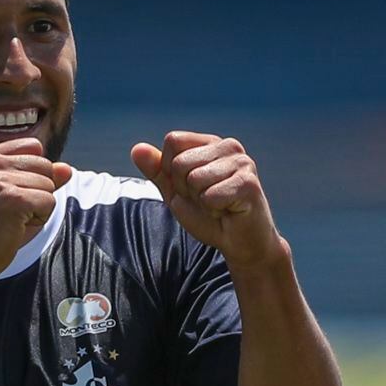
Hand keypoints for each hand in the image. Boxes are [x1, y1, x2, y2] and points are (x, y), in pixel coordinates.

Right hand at [0, 139, 72, 276]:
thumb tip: (67, 169)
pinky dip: (40, 219)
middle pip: (46, 166)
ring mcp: (0, 180)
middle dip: (38, 192)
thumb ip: (39, 177)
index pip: (35, 147)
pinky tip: (15, 227)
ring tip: (10, 220)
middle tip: (10, 212)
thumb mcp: (11, 195)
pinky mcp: (12, 199)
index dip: (34, 174)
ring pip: (50, 186)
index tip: (10, 195)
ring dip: (38, 208)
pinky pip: (50, 202)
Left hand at [131, 131, 282, 267]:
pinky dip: (213, 211)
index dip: (172, 171)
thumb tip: (136, 149)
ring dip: (200, 202)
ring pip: (194, 179)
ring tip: (218, 207)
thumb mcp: (176, 193)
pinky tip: (228, 212)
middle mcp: (229, 146)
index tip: (191, 189)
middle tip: (207, 202)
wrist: (240, 244)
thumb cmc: (210, 217)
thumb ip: (157, 171)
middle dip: (186, 190)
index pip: (173, 141)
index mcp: (211, 143)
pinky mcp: (248, 184)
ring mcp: (242, 163)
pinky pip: (210, 196)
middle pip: (180, 162)